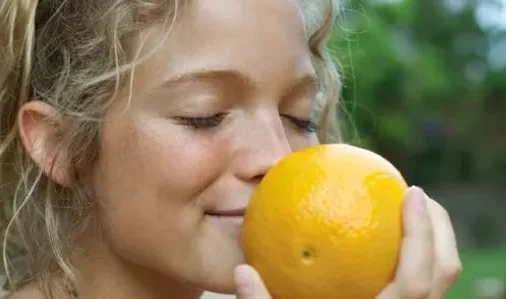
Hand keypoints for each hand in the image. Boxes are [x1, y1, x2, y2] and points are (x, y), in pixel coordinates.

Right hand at [233, 186, 461, 298]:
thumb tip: (240, 271)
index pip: (416, 279)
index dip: (421, 235)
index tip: (413, 194)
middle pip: (446, 272)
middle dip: (440, 227)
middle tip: (416, 194)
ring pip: (443, 278)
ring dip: (435, 240)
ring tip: (411, 211)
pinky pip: (427, 284)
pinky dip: (421, 256)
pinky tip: (391, 242)